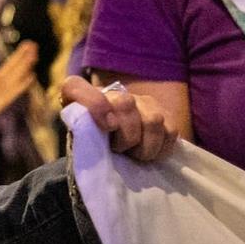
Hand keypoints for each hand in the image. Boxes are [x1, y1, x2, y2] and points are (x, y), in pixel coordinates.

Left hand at [0, 42, 38, 137]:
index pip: (11, 64)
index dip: (19, 54)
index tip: (29, 44)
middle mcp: (4, 84)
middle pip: (16, 69)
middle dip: (25, 57)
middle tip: (34, 45)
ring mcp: (5, 93)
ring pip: (17, 77)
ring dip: (26, 67)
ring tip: (34, 56)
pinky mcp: (3, 102)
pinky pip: (14, 92)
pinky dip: (22, 85)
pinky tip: (30, 78)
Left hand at [59, 73, 180, 161]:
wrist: (121, 156)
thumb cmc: (96, 152)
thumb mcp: (80, 147)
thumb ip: (81, 139)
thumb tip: (93, 144)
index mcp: (80, 99)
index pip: (74, 87)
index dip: (94, 104)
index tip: (107, 127)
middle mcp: (113, 94)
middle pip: (125, 103)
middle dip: (126, 136)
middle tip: (120, 151)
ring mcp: (141, 102)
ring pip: (153, 120)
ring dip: (145, 147)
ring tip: (136, 155)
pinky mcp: (164, 114)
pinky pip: (170, 131)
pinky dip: (161, 149)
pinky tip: (150, 154)